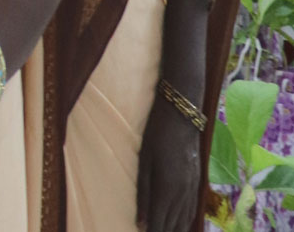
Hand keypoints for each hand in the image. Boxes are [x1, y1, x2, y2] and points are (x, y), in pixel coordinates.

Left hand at [136, 94, 201, 231]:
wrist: (182, 118)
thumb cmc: (156, 136)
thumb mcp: (144, 162)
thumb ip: (143, 194)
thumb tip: (141, 223)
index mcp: (167, 191)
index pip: (159, 225)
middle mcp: (183, 196)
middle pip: (173, 227)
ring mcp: (193, 191)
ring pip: (184, 222)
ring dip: (173, 231)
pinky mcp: (197, 184)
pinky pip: (192, 212)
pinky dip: (185, 223)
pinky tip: (180, 227)